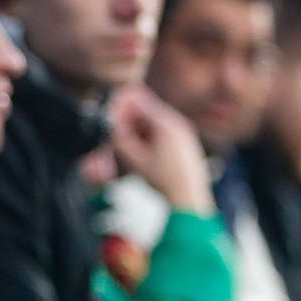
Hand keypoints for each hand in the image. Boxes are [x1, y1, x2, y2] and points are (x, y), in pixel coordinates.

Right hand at [108, 87, 215, 213]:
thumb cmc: (163, 179)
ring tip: (130, 146)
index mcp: (167, 124)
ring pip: (155, 122)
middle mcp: (178, 123)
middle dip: (130, 118)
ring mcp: (184, 132)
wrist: (190, 197)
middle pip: (148, 111)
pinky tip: (144, 151)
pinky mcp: (186, 142)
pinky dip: (150, 136)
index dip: (122, 107)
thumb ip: (122, 140)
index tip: (110, 115)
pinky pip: (164, 131)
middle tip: (116, 132)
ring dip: (139, 128)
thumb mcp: (136, 160)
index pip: (140, 102)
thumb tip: (110, 127)